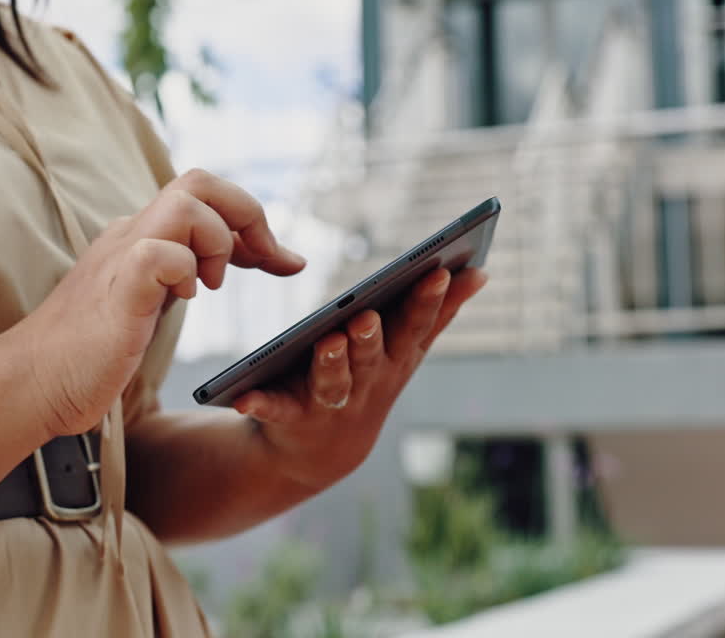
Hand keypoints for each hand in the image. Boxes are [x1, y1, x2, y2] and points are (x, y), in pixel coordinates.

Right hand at [18, 169, 305, 436]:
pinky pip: (161, 252)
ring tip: (209, 286)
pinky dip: (185, 270)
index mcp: (139, 238)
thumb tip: (210, 270)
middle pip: (200, 180)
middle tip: (266, 262)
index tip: (285, 262)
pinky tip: (181, 300)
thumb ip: (173, 279)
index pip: (205, 200)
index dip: (252, 224)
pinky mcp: (118, 287)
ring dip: (217, 241)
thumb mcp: (144, 305)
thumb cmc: (86, 355)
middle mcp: (131, 235)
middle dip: (248, 214)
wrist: (30, 384)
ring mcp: (121, 255)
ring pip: (187, 201)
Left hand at [233, 267, 488, 489]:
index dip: (427, 301)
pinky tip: (244, 398)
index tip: (438, 270)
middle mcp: (366, 383)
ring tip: (328, 342)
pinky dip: (261, 405)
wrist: (321, 453)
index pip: (413, 327)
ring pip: (331, 383)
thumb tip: (479, 272)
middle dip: (371, 338)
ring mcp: (328, 403)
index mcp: (394, 360)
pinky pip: (275, 410)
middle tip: (366, 315)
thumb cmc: (369, 383)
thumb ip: (440, 313)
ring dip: (330, 365)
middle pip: (371, 357)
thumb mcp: (406, 352)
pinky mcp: (290, 417)